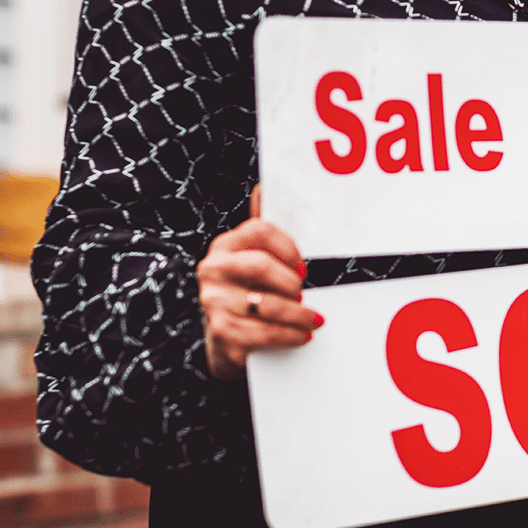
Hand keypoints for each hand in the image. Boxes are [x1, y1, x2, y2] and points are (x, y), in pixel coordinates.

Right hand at [196, 184, 323, 379]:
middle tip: (305, 293)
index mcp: (225, 245)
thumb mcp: (254, 260)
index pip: (260, 230)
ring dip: (298, 314)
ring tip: (313, 319)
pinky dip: (290, 335)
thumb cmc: (249, 292)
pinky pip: (264, 333)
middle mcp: (213, 269)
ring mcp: (214, 301)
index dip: (289, 247)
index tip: (303, 265)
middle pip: (261, 265)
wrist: (226, 340)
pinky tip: (302, 335)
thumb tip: (263, 188)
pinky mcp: (220, 331)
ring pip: (267, 304)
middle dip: (292, 282)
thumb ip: (262, 232)